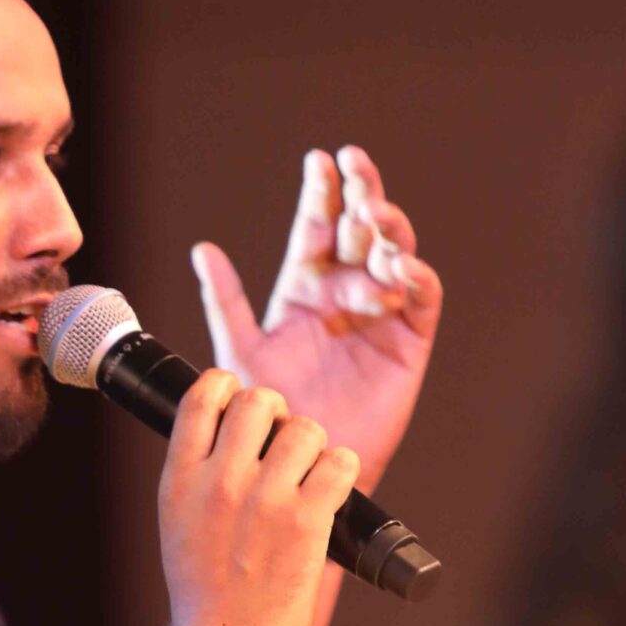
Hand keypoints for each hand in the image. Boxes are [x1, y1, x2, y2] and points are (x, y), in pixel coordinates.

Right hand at [158, 369, 361, 625]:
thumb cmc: (204, 598)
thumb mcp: (177, 526)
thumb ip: (197, 478)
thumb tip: (231, 441)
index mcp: (179, 480)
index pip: (203, 396)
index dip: (229, 389)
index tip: (241, 409)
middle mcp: (219, 481)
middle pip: (259, 400)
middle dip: (278, 416)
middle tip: (283, 447)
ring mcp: (264, 500)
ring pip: (306, 428)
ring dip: (314, 448)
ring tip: (307, 479)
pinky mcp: (305, 522)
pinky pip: (340, 462)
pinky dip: (341, 472)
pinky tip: (329, 496)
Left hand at [191, 146, 441, 490]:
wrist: (303, 466)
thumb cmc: (269, 414)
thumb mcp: (240, 354)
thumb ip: (226, 302)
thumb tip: (203, 249)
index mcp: (303, 288)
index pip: (316, 228)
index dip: (321, 192)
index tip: (320, 159)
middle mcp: (345, 292)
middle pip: (359, 229)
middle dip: (360, 193)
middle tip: (356, 166)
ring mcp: (381, 312)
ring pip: (393, 253)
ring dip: (388, 229)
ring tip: (374, 218)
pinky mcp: (410, 339)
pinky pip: (421, 297)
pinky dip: (415, 276)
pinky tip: (399, 267)